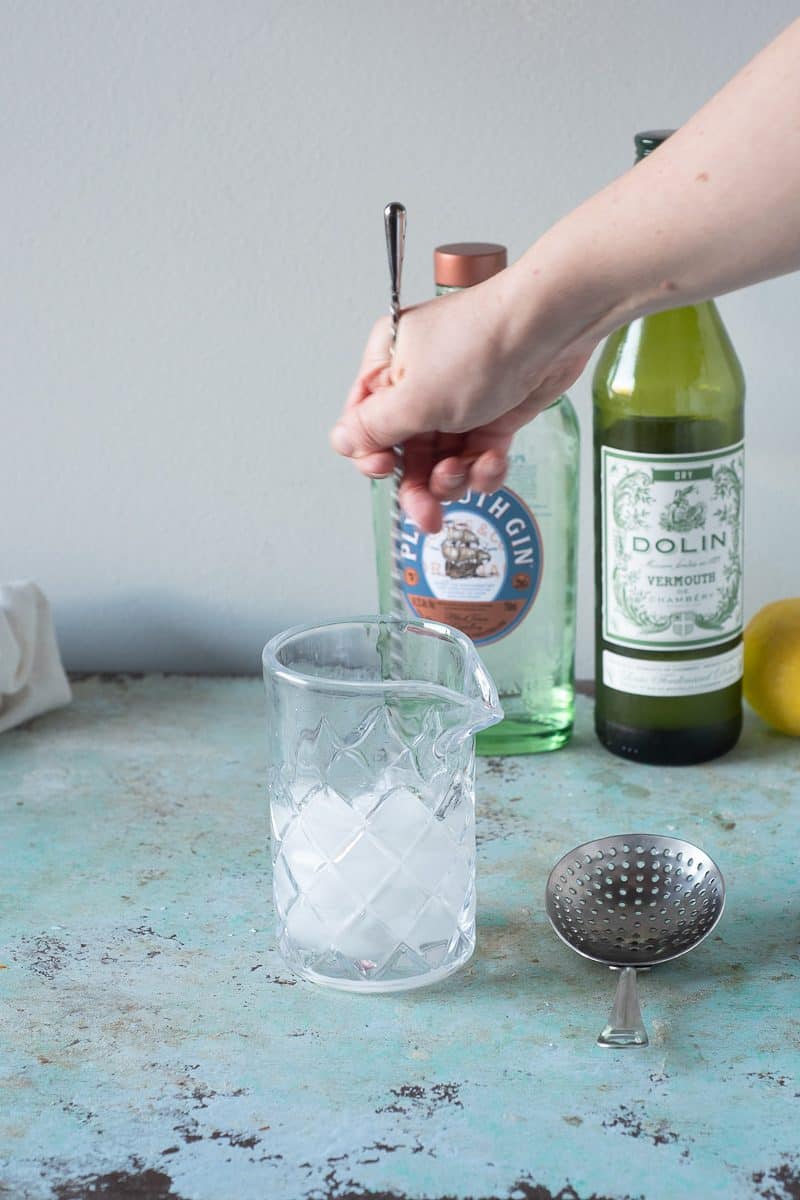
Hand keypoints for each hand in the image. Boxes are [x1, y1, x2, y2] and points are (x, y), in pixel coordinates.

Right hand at [331, 273, 593, 531]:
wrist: (550, 328)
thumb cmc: (479, 346)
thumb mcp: (414, 397)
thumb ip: (373, 427)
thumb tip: (341, 442)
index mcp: (387, 365)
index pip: (364, 424)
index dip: (372, 454)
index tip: (385, 470)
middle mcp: (419, 383)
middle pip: (405, 452)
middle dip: (417, 486)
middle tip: (428, 516)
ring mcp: (457, 401)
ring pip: (442, 461)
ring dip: (453, 479)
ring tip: (465, 473)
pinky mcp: (494, 415)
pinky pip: (477, 457)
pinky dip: (483, 468)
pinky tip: (492, 461)